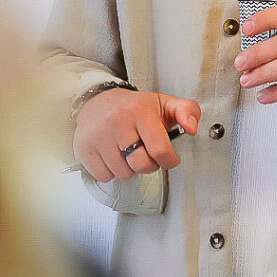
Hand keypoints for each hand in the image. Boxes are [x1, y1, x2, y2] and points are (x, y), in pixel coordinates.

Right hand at [72, 87, 198, 182]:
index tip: (169, 159)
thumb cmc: (135, 107)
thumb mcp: (165, 103)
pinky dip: (111, 171)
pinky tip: (113, 155)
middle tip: (147, 154)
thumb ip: (188, 111)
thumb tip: (192, 129)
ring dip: (129, 168)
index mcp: (140, 110)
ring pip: (123, 173)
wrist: (97, 100)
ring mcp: (98, 135)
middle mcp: (117, 121)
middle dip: (149, 165)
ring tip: (128, 152)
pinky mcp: (84, 147)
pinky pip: (104, 176)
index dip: (170, 161)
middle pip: (141, 165)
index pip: (160, 149)